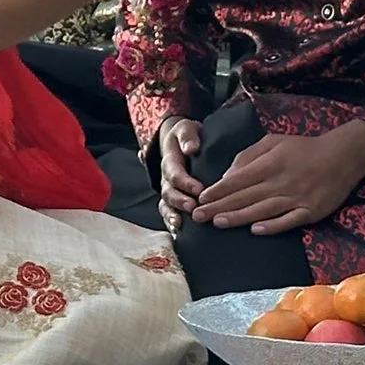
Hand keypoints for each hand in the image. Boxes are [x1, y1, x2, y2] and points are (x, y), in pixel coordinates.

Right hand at [157, 116, 201, 231]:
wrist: (178, 140)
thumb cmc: (186, 135)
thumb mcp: (186, 128)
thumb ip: (188, 136)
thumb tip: (191, 148)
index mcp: (170, 161)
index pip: (175, 174)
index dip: (185, 183)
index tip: (199, 189)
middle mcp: (166, 178)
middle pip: (168, 192)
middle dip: (180, 201)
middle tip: (193, 208)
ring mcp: (168, 191)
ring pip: (165, 205)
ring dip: (172, 215)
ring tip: (180, 225)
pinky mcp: (172, 200)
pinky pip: (168, 213)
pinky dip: (171, 224)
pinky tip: (178, 235)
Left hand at [194, 122, 364, 236]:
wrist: (342, 156)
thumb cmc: (304, 148)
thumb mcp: (274, 142)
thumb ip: (249, 156)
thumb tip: (228, 175)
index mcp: (271, 163)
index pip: (238, 180)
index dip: (218, 191)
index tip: (201, 199)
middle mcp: (282, 181)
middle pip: (246, 197)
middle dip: (219, 207)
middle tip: (198, 217)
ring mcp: (297, 197)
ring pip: (262, 210)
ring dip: (239, 218)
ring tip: (218, 223)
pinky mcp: (311, 211)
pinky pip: (289, 220)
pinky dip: (273, 226)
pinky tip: (256, 231)